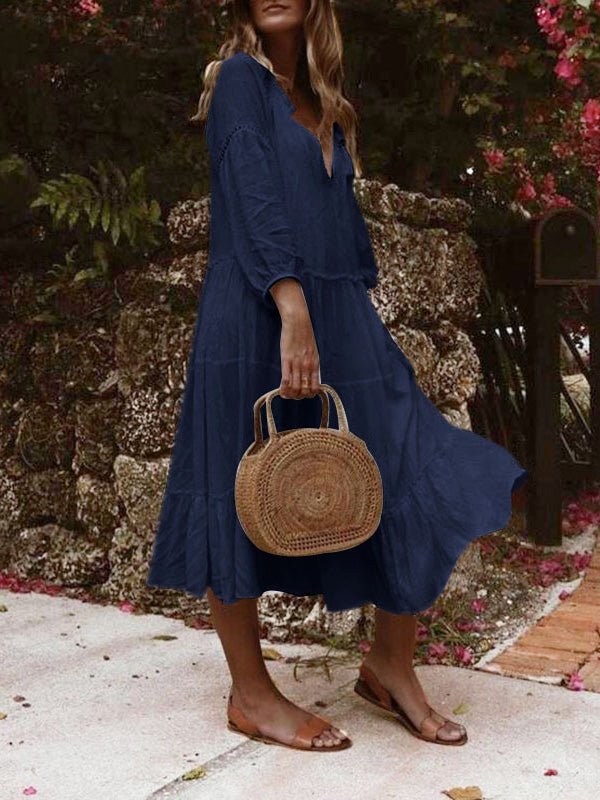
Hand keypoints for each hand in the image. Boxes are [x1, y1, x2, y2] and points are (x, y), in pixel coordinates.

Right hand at [268, 279, 319, 398]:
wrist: (298, 322)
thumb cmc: (304, 337)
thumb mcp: (313, 352)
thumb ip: (311, 365)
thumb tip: (309, 378)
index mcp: (315, 365)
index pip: (315, 388)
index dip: (308, 395)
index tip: (302, 393)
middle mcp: (307, 367)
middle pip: (304, 391)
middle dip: (298, 397)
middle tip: (292, 394)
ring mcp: (297, 364)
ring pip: (295, 388)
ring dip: (290, 395)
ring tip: (285, 394)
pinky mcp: (287, 360)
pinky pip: (286, 380)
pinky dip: (283, 389)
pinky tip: (281, 390)